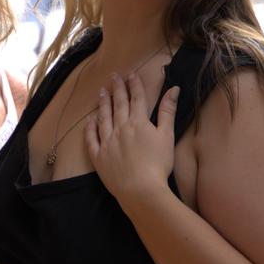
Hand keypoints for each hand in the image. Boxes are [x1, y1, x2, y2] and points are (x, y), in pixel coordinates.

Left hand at [85, 73, 178, 208]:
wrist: (141, 189)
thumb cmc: (158, 164)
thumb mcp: (167, 136)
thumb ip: (168, 112)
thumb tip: (174, 89)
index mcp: (138, 122)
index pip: (136, 98)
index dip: (134, 85)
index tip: (131, 75)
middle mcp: (120, 128)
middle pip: (119, 104)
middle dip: (117, 89)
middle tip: (114, 76)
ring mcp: (107, 142)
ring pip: (103, 118)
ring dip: (103, 103)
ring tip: (101, 92)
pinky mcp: (98, 156)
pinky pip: (91, 139)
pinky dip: (90, 128)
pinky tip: (89, 120)